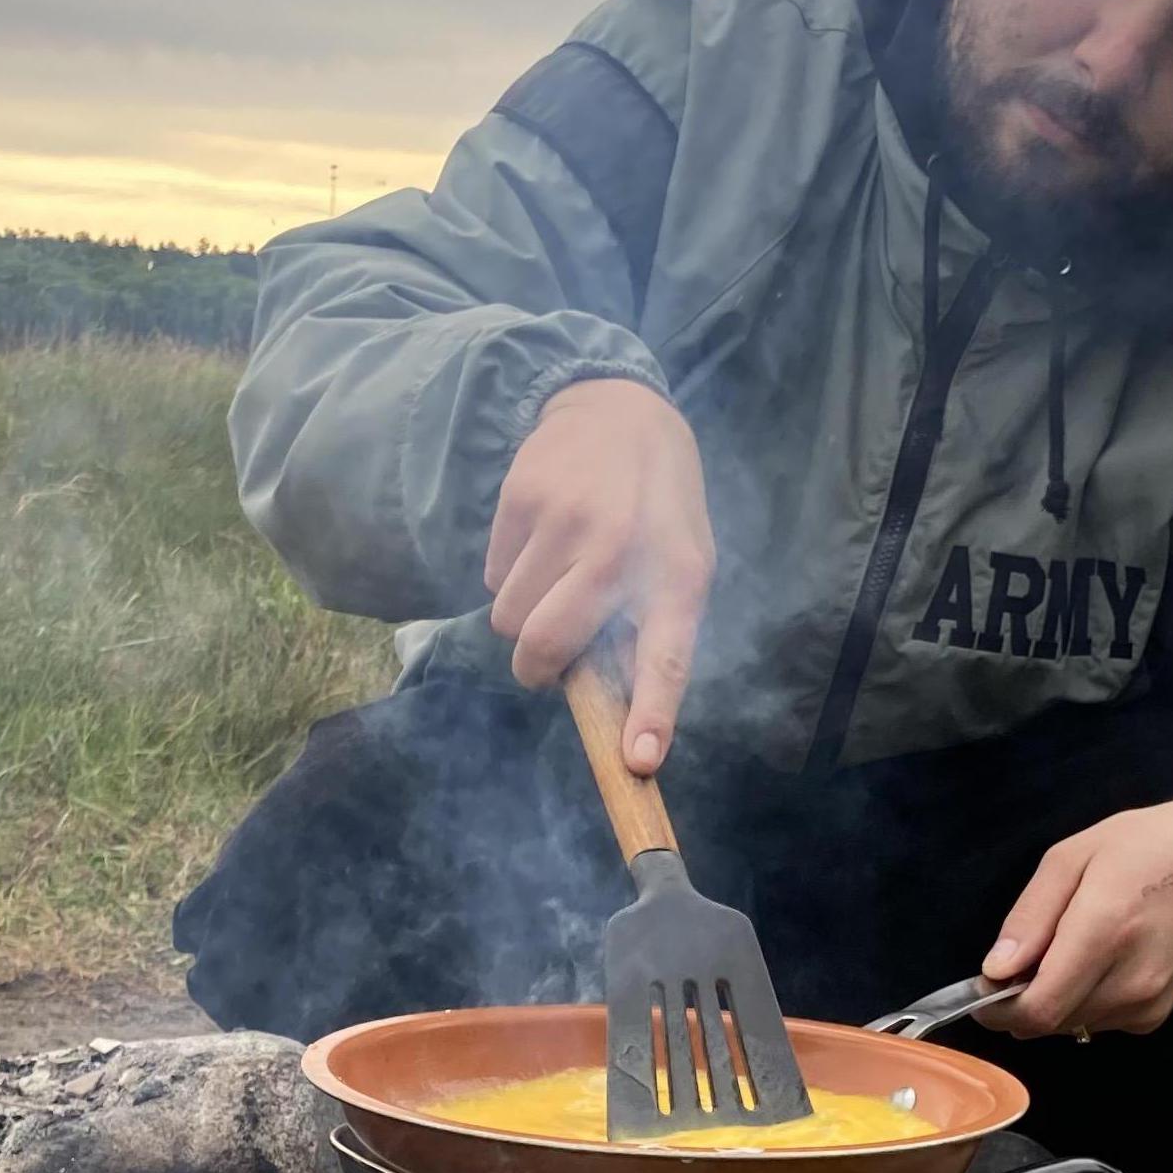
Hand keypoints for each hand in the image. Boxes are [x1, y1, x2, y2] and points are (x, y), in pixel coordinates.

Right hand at [485, 378, 712, 768]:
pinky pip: (491, 577)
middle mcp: (620, 550)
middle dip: (536, 668)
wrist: (620, 410)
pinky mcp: (519, 500)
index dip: (651, 715)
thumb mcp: (682, 563)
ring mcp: (564, 522)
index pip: (666, 659)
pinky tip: (541, 540)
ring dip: (523, 615)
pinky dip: (509, 574)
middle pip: (546, 646)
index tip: (636, 762)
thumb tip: (615, 712)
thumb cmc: (659, 508)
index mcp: (678, 577)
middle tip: (546, 662)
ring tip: (556, 577)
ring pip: (508, 618)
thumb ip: (654, 630)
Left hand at [980, 790, 1172, 1037]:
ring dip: (1053, 1000)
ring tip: (1071, 948)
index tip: (986, 984)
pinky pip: (1097, 1022)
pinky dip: (1082, 1001)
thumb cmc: (1148, 845)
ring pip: (1070, 1026)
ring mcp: (1149, 1004)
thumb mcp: (1074, 856)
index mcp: (1105, 931)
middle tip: (1028, 954)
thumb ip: (1031, 916)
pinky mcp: (1157, 1016)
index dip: (998, 1007)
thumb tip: (995, 971)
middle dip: (1022, 999)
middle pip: (1048, 1023)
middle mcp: (1130, 980)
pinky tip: (1100, 961)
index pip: (1037, 1008)